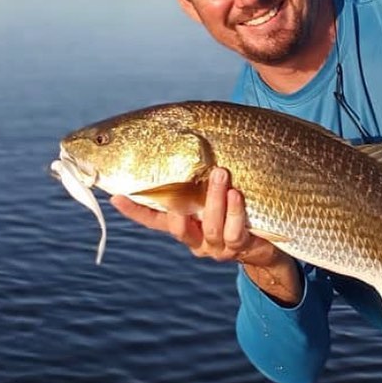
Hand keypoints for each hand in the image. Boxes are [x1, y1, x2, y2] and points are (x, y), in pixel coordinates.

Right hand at [110, 167, 301, 302]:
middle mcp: (195, 239)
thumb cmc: (237, 209)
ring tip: (220, 173)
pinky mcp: (238, 247)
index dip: (133, 210)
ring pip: (210, 226)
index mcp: (184, 225)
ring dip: (213, 199)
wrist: (266, 247)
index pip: (151, 219)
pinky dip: (235, 212)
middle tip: (184, 177)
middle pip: (177, 225)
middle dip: (178, 203)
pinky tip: (236, 195)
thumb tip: (184, 135)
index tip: (115, 195)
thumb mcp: (213, 194)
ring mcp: (216, 247)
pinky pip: (234, 232)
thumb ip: (197, 178)